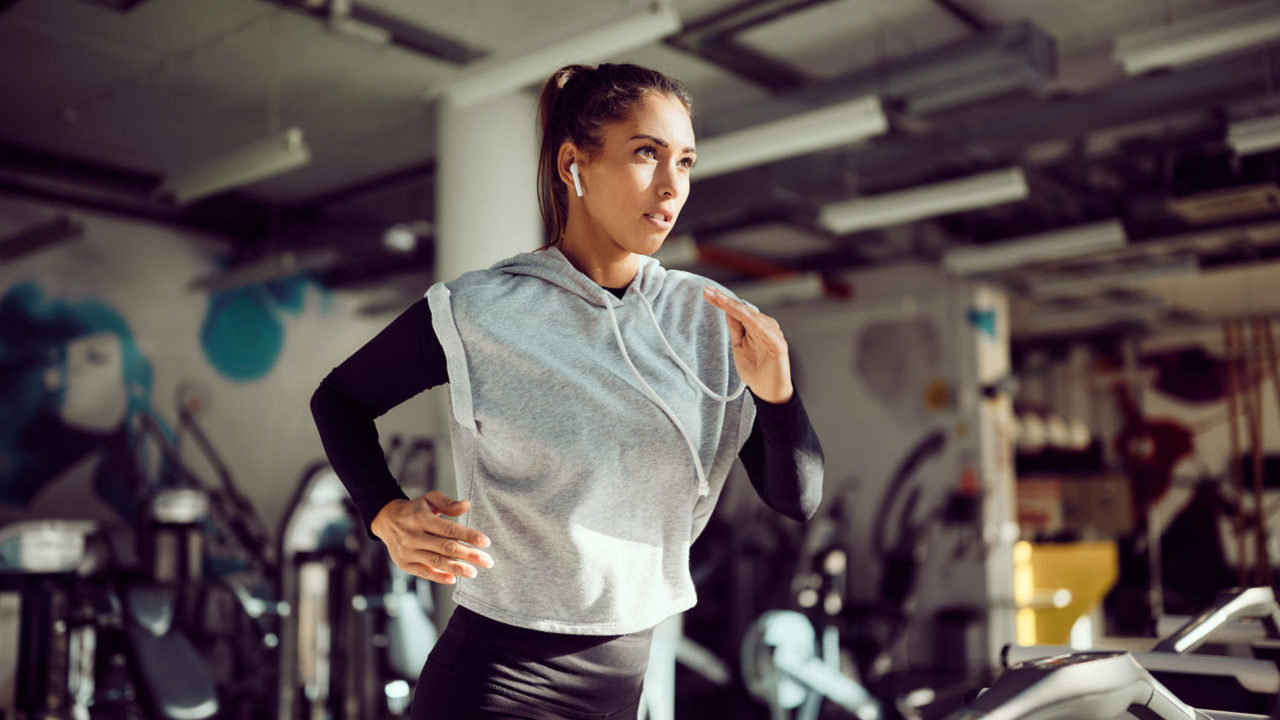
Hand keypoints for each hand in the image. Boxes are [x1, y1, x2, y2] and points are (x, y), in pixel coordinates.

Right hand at [371, 490, 492, 584]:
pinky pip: (424, 572)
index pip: (449, 529)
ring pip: (436, 561)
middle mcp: (413, 536)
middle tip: (487, 561)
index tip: (486, 542)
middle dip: (469, 555)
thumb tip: (466, 505)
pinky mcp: (404, 564)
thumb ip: (448, 503)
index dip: (469, 536)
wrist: (387, 520)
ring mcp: (407, 551)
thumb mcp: (429, 499)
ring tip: (474, 572)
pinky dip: (438, 577)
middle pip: (446, 547)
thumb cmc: (414, 510)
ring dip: (457, 568)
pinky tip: (453, 578)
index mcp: (421, 518)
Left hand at [702, 285, 793, 403]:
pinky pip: (764, 330)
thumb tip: (727, 309)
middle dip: (725, 300)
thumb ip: (735, 328)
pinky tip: (742, 314)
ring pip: (751, 316)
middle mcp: (765, 326)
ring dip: (735, 306)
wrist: (769, 391)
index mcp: (756, 326)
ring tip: (720, 299)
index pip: (737, 310)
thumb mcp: (739, 345)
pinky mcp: (778, 345)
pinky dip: (753, 321)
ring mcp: (773, 334)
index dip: (722, 301)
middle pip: (743, 309)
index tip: (707, 293)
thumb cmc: (756, 369)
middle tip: (708, 291)